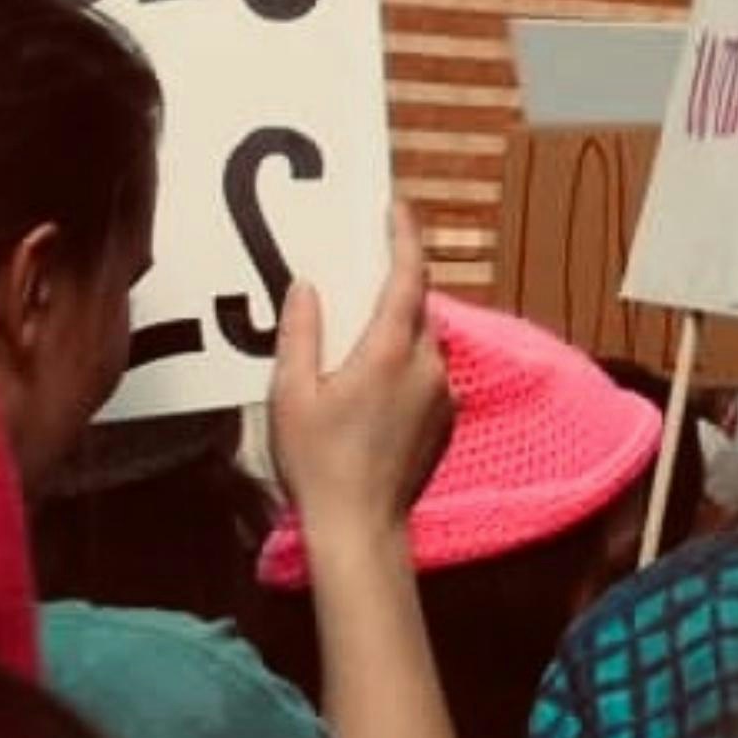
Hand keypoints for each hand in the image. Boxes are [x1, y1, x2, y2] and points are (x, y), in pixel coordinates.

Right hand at [269, 235, 456, 557]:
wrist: (360, 529)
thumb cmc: (318, 464)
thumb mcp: (292, 395)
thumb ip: (301, 334)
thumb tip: (308, 288)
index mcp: (389, 351)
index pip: (408, 275)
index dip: (403, 236)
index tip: (395, 208)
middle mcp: (427, 365)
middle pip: (417, 306)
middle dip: (393, 286)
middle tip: (360, 276)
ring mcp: (443, 394)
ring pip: (424, 341)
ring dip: (398, 330)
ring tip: (357, 340)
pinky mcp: (446, 420)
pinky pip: (428, 374)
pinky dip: (405, 364)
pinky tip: (372, 386)